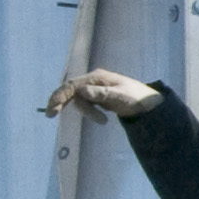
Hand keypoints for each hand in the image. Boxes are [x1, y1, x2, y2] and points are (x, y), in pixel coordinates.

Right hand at [45, 69, 161, 118]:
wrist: (148, 103)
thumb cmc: (137, 98)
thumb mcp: (121, 96)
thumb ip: (102, 94)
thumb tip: (82, 91)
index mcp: (97, 77)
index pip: (73, 85)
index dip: (60, 95)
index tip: (52, 108)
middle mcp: (93, 80)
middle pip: (71, 90)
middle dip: (60, 102)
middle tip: (50, 115)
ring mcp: (94, 88)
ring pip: (79, 100)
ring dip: (88, 112)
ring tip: (104, 121)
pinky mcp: (97, 96)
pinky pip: (86, 104)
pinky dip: (89, 112)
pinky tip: (103, 118)